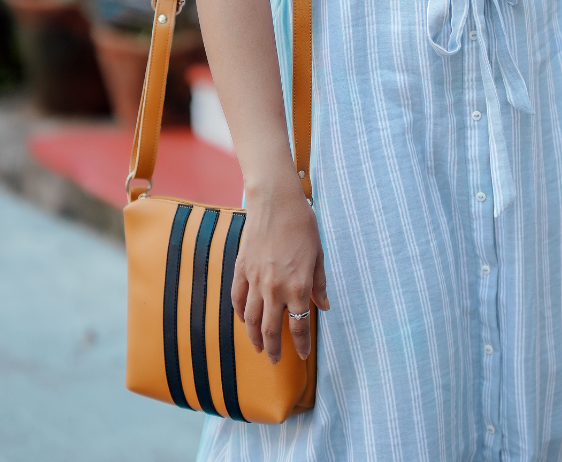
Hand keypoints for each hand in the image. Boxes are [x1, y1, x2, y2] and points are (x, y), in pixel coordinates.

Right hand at [232, 181, 329, 363]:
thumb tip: (324, 306)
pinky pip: (237, 298)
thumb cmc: (302, 223)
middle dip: (273, 350)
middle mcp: (275, 289)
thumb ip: (319, 283)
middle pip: (271, 330)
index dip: (301, 344)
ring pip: (251, 320)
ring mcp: (255, 280)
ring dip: (254, 338)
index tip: (302, 355)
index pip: (299, 326)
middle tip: (274, 360)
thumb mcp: (318, 254)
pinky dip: (239, 313)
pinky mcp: (241, 269)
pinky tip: (243, 319)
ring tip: (258, 348)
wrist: (276, 200)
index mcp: (298, 287)